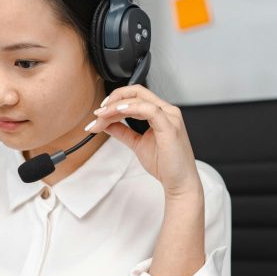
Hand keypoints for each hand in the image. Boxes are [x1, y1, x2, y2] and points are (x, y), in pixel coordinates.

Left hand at [86, 85, 201, 198]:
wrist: (179, 182)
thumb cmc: (165, 164)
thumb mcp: (137, 144)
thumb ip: (122, 132)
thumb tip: (106, 123)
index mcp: (160, 113)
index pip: (135, 96)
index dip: (115, 100)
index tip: (99, 112)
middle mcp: (166, 111)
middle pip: (136, 92)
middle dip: (113, 101)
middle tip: (97, 113)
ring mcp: (170, 117)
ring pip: (140, 99)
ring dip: (116, 106)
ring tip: (102, 116)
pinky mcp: (171, 127)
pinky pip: (150, 110)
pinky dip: (132, 108)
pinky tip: (118, 112)